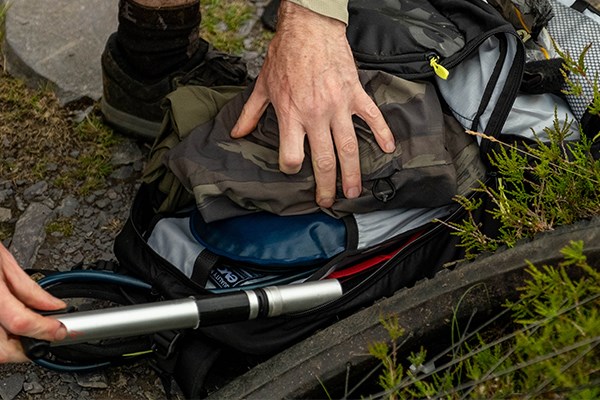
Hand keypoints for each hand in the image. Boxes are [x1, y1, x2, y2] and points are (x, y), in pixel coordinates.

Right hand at [0, 243, 65, 362]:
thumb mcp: (3, 261)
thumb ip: (29, 288)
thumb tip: (53, 306)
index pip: (20, 322)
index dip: (45, 329)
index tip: (59, 330)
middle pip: (2, 350)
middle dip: (27, 347)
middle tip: (43, 336)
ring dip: (11, 346)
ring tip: (24, 331)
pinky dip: (0, 340)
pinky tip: (6, 327)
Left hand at [231, 0, 394, 207]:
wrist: (309, 27)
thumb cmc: (285, 55)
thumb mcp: (263, 86)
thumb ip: (251, 113)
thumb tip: (237, 134)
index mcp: (292, 114)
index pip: (292, 155)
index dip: (290, 167)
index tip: (292, 168)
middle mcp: (315, 114)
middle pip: (323, 160)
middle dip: (326, 185)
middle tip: (329, 201)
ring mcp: (338, 105)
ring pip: (349, 147)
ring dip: (353, 172)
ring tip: (355, 191)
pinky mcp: (355, 93)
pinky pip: (372, 117)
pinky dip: (383, 133)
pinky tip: (388, 149)